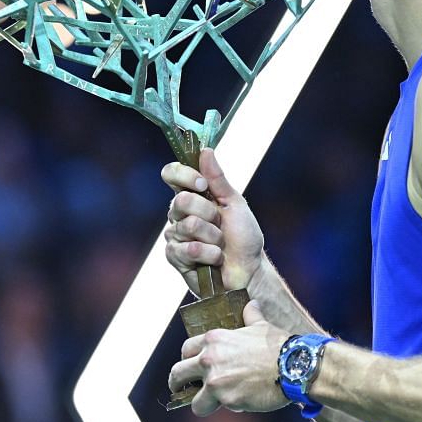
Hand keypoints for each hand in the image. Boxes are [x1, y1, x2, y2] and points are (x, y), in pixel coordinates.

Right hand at [160, 146, 265, 296]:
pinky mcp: (175, 257)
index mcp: (193, 195)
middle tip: (221, 224)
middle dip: (209, 213)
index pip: (172, 174)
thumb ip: (218, 179)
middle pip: (181, 200)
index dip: (185, 176)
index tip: (204, 185)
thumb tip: (205, 151)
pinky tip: (214, 259)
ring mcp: (175, 235)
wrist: (249, 270)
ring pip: (188, 226)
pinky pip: (188, 249)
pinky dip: (209, 255)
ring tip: (220, 245)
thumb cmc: (243, 237)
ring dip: (213, 237)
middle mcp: (179, 213)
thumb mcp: (234, 203)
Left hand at [168, 299, 291, 416]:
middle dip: (178, 384)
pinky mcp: (227, 400)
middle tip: (182, 390)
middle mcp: (209, 359)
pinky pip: (220, 409)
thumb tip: (251, 305)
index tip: (191, 368)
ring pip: (194, 401)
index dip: (187, 359)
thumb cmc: (280, 345)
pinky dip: (229, 407)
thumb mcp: (261, 326)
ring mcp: (216, 381)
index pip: (186, 349)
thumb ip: (251, 316)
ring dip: (202, 404)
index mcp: (214, 340)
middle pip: (177, 374)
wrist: (295, 365)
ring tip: (212, 404)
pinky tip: (243, 401)